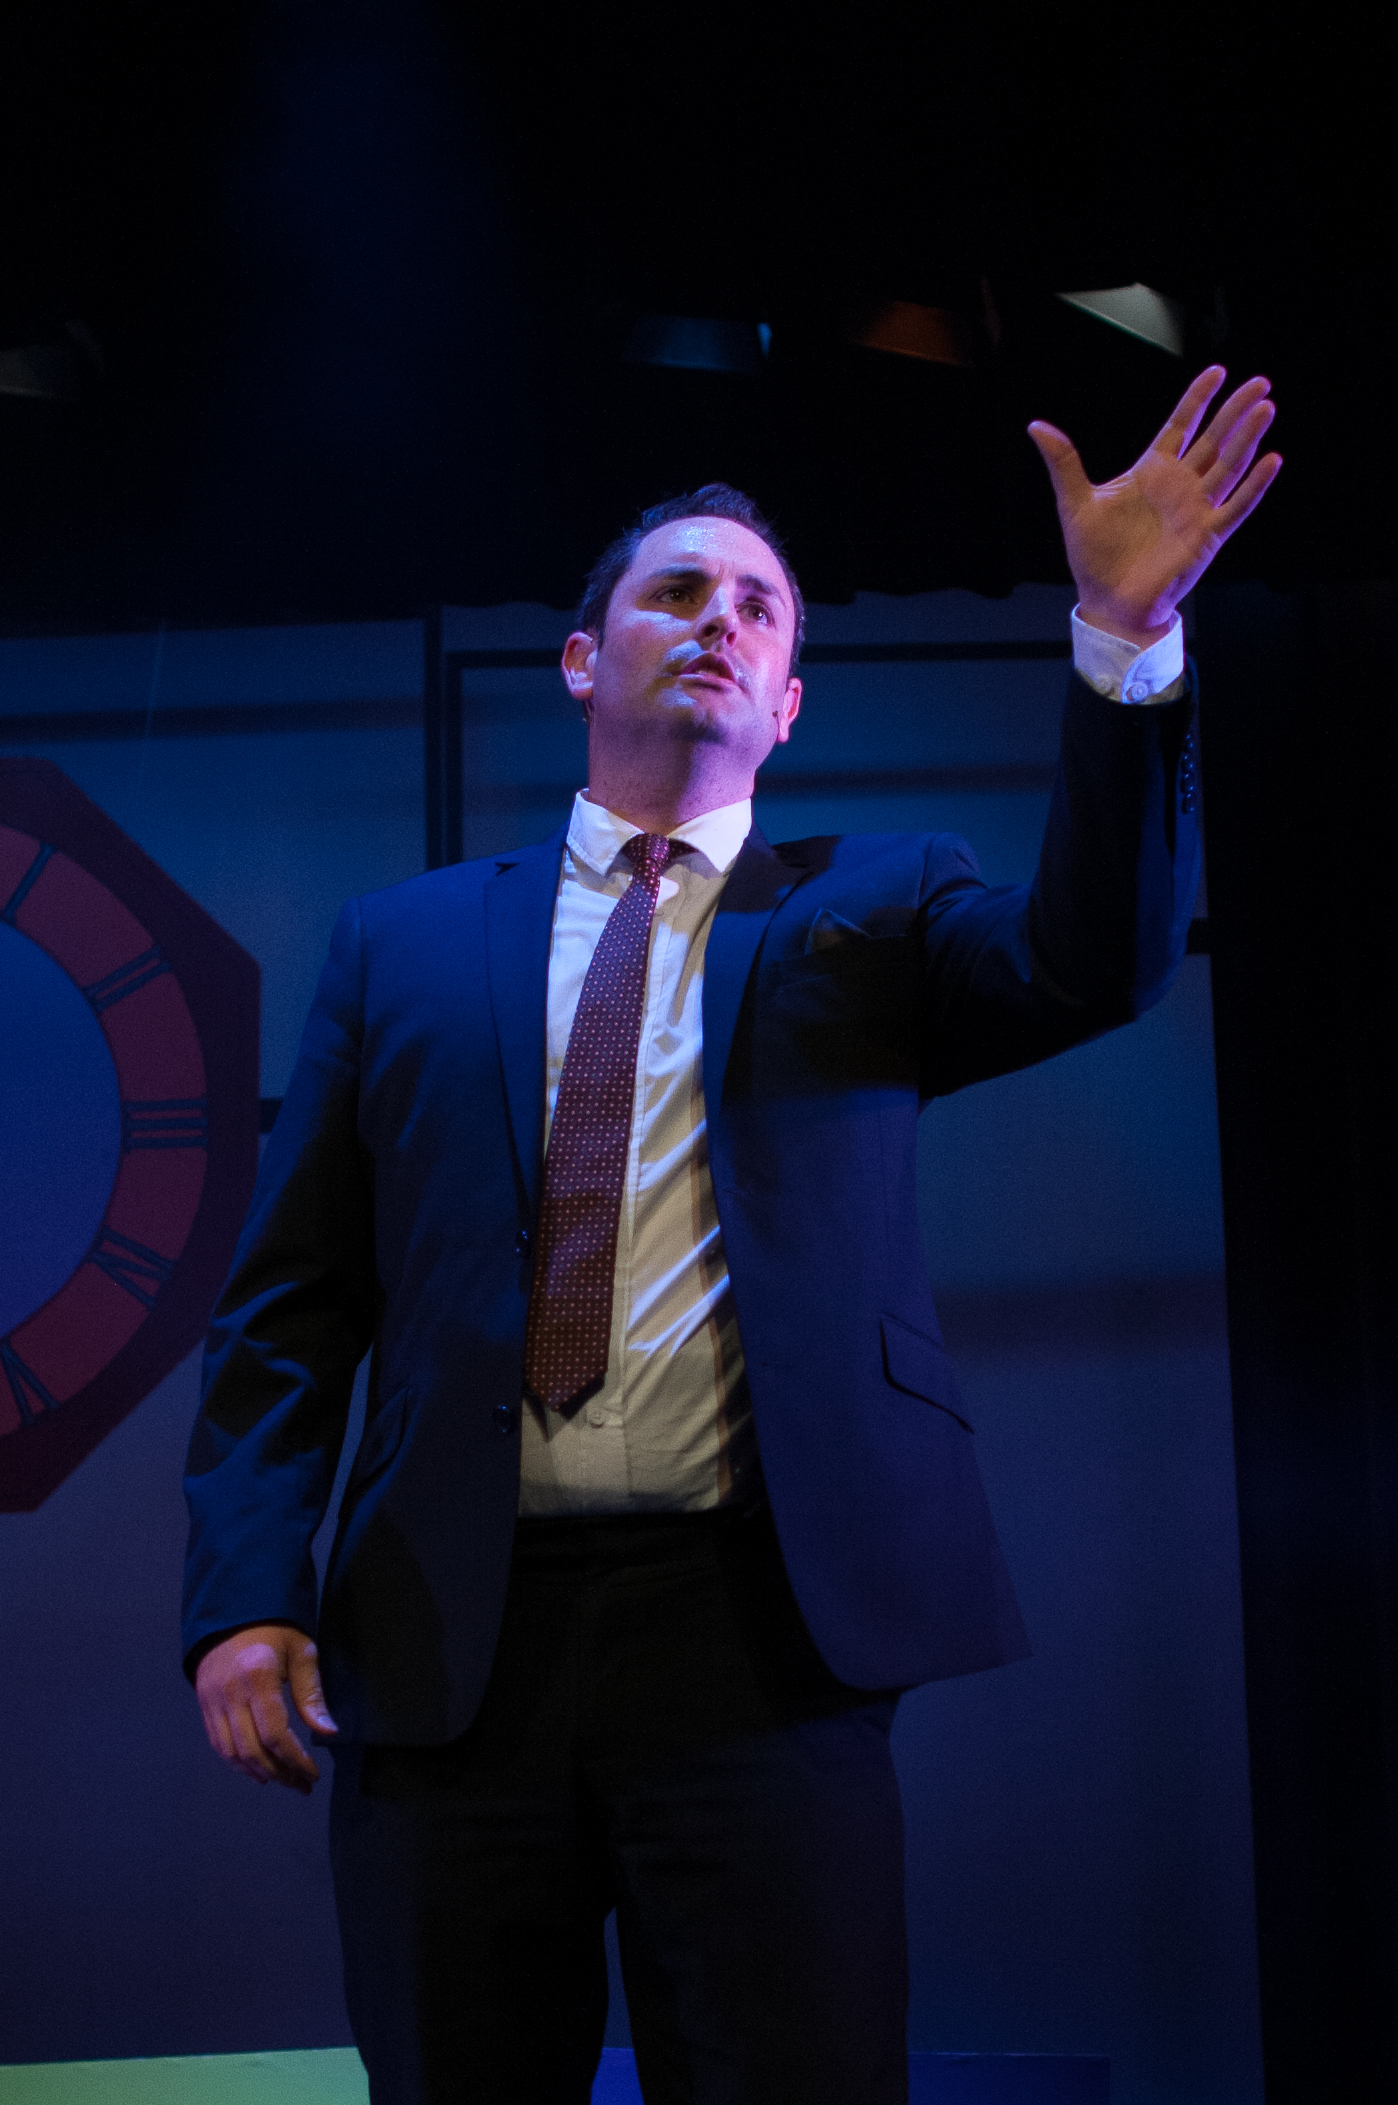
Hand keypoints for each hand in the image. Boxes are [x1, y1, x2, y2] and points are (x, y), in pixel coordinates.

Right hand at [195, 1622, 337, 1793]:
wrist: (234, 1611)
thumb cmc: (275, 1629)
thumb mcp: (302, 1653)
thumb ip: (312, 1695)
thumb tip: (328, 1733)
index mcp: (258, 1676)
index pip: (275, 1734)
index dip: (295, 1760)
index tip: (312, 1773)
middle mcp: (230, 1692)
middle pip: (252, 1749)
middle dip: (279, 1773)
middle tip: (301, 1784)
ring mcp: (212, 1699)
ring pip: (232, 1752)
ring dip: (258, 1772)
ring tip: (283, 1780)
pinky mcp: (204, 1703)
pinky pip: (218, 1742)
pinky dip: (237, 1762)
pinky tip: (257, 1769)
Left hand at [1028, 367, 1281, 647]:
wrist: (1109, 603)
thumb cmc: (1093, 557)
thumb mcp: (1075, 503)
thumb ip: (1064, 463)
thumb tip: (1036, 427)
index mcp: (1151, 472)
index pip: (1180, 426)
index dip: (1198, 399)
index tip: (1216, 371)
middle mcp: (1179, 486)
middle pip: (1214, 439)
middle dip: (1235, 410)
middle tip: (1259, 381)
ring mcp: (1196, 509)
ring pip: (1229, 465)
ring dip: (1248, 437)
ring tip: (1265, 407)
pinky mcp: (1207, 536)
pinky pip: (1237, 506)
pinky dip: (1254, 485)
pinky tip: (1271, 459)